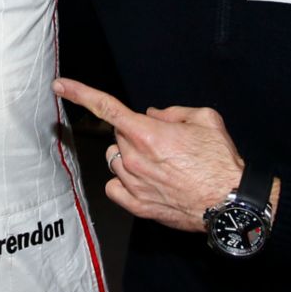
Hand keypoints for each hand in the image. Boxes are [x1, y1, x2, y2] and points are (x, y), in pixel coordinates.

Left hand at [54, 78, 257, 233]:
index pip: (105, 108)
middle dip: (134, 134)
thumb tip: (152, 115)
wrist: (230, 203)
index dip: (80, 93)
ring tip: (160, 165)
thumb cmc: (221, 161)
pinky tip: (143, 181)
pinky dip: (123, 182)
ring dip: (129, 158)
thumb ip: (173, 112)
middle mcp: (135, 158)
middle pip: (118, 136)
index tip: (60, 85)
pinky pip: (114, 188)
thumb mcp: (205, 119)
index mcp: (148, 133)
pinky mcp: (138, 206)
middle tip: (163, 143)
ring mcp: (134, 184)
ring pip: (115, 161)